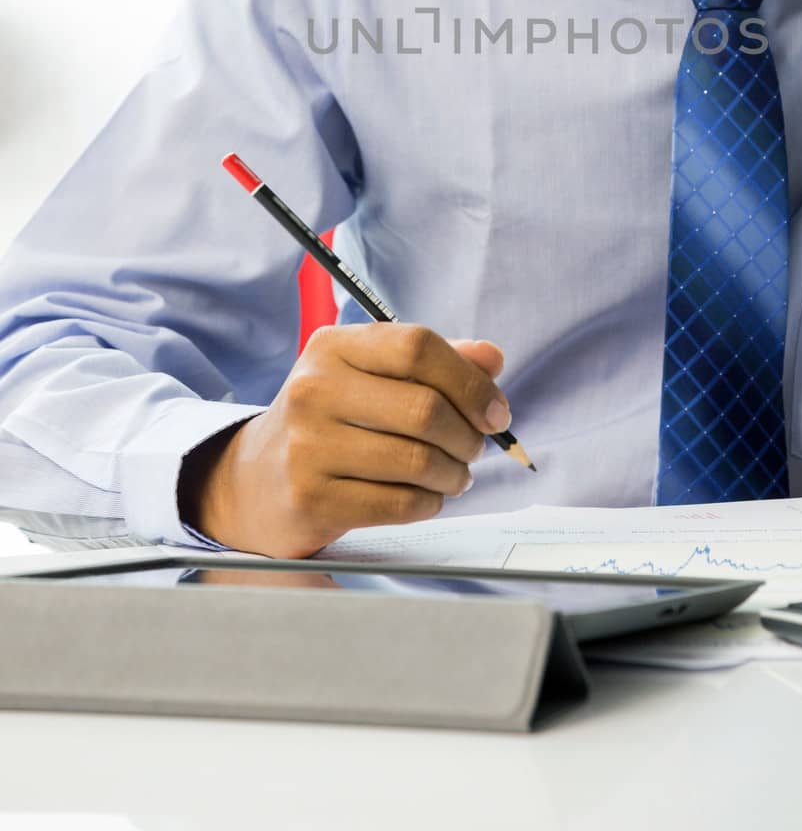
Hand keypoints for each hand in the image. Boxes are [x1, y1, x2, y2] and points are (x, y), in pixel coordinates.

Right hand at [177, 326, 508, 558]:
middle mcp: (314, 389)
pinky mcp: (311, 499)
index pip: (417, 347)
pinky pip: (400, 504)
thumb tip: (492, 359)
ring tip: (455, 475)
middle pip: (425, 408)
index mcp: (334, 347)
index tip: (495, 410)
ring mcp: (308, 446)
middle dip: (468, 435)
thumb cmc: (331, 420)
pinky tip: (427, 496)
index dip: (470, 381)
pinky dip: (429, 502)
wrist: (255, 480)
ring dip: (455, 474)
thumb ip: (435, 361)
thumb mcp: (371, 376)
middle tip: (474, 448)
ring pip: (418, 461)